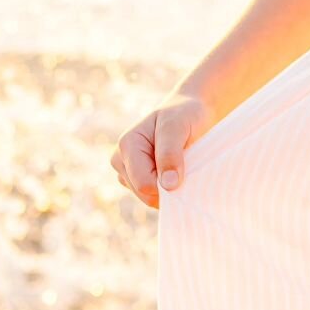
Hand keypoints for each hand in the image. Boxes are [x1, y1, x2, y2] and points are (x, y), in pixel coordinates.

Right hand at [110, 91, 214, 209]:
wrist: (188, 111)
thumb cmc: (182, 114)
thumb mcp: (177, 126)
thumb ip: (170, 153)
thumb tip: (167, 185)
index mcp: (127, 144)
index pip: (144, 183)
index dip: (168, 182)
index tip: (185, 166)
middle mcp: (121, 160)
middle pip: (144, 193)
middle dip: (167, 185)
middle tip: (184, 162)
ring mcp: (128, 172)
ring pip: (148, 198)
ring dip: (168, 187)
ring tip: (179, 162)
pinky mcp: (136, 180)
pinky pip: (152, 196)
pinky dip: (167, 188)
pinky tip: (175, 170)